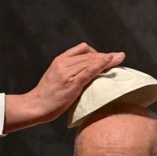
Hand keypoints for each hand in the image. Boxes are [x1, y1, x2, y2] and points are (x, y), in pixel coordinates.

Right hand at [3, 43, 124, 132]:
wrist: (36, 105)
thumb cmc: (47, 96)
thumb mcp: (57, 78)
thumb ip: (69, 73)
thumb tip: (86, 76)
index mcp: (60, 60)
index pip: (82, 49)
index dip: (97, 52)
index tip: (106, 57)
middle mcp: (64, 62)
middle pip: (89, 54)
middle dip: (105, 55)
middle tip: (118, 57)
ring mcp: (68, 72)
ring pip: (92, 60)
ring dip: (108, 58)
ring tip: (120, 58)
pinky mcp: (73, 82)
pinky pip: (91, 70)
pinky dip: (103, 64)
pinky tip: (112, 60)